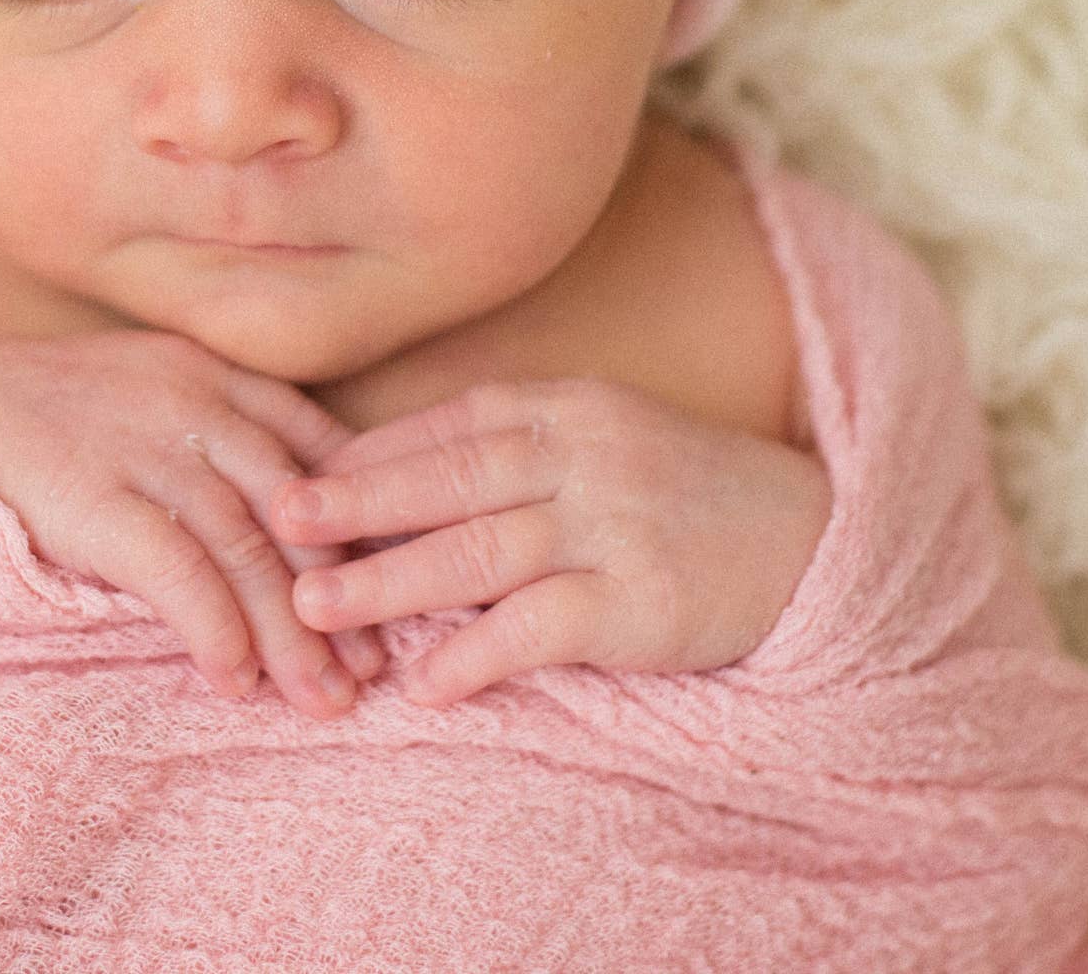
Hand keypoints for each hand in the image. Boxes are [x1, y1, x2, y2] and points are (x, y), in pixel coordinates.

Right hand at [0, 328, 387, 718]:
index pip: (315, 443)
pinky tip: (234, 680)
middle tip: (370, 670)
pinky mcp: (93, 495)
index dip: (359, 520)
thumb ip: (207, 432)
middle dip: (337, 594)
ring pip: (247, 546)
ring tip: (320, 699)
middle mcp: (191, 400)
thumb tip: (279, 520)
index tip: (390, 585)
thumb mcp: (140, 391)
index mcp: (210, 372)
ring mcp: (143, 445)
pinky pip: (176, 568)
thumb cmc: (39, 412)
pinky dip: (214, 628)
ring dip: (290, 632)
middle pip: (295, 508)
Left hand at [269, 377, 831, 706]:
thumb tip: (393, 474)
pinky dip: (480, 652)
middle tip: (278, 523)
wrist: (808, 537)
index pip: (444, 426)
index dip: (364, 455)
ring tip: (318, 606)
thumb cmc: (680, 488)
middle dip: (355, 503)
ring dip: (390, 579)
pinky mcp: (640, 600)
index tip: (291, 476)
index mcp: (563, 406)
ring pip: (479, 548)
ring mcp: (611, 526)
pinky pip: (543, 625)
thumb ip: (511, 447)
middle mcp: (581, 454)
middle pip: (448, 478)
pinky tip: (428, 681)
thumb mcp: (599, 436)